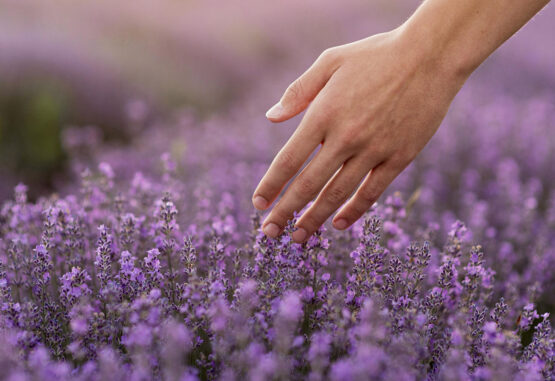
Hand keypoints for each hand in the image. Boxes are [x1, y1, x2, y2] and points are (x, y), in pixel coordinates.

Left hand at [252, 28, 466, 242]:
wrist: (431, 55)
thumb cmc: (376, 55)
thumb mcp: (331, 61)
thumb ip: (299, 91)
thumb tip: (271, 117)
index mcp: (324, 113)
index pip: (288, 160)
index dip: (271, 185)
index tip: (258, 204)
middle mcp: (346, 137)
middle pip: (308, 184)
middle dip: (285, 212)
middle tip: (269, 232)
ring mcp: (374, 150)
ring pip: (338, 194)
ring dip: (314, 219)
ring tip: (299, 237)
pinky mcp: (400, 157)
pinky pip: (372, 192)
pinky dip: (354, 211)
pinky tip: (338, 225)